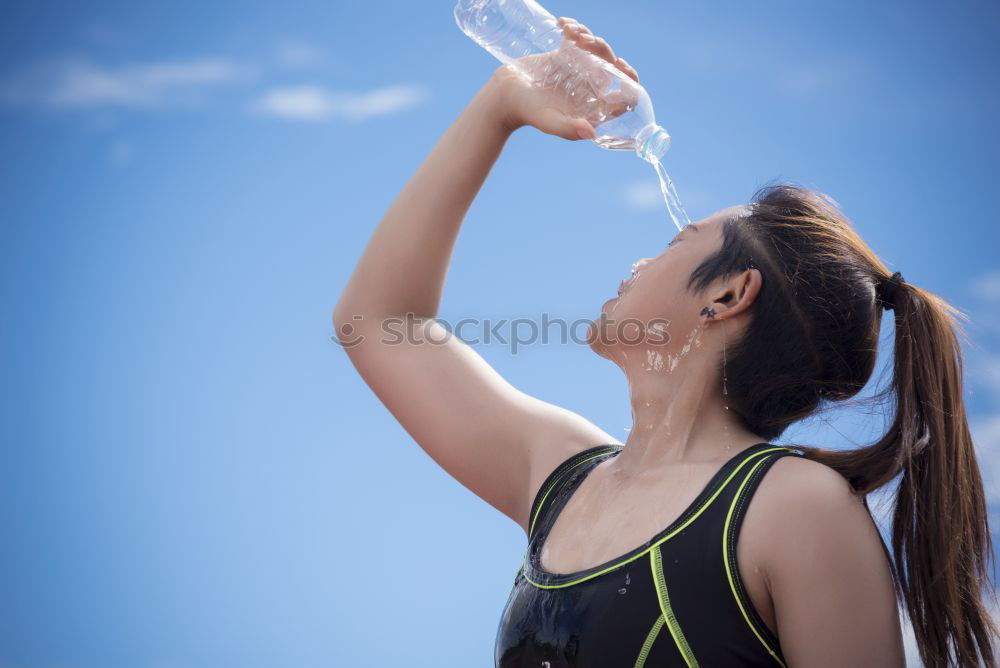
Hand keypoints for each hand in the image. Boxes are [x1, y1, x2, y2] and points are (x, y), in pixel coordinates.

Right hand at [484, 16, 641, 140]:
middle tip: (589, 44)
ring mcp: (579, 71)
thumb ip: (569, 129)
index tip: (619, 65)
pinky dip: (574, 28)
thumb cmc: (528, 113)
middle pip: (612, 68)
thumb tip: (592, 132)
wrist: (504, 96)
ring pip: (598, 51)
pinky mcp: (566, 56)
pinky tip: (562, 25)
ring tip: (573, 33)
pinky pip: (578, 39)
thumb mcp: (549, 122)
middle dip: (606, 52)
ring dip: (590, 37)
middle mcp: (590, 90)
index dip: (629, 81)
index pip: (624, 96)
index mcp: (593, 107)